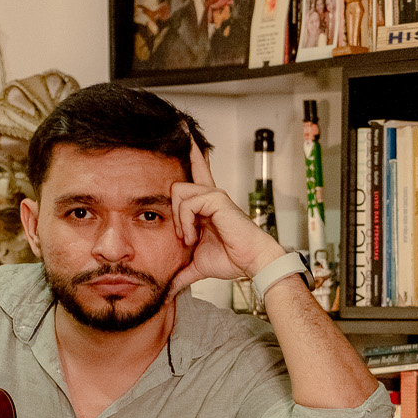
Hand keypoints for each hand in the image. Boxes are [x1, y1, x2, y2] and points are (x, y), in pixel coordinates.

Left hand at [168, 149, 284, 291]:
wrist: (251, 263)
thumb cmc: (231, 259)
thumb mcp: (196, 264)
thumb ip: (180, 271)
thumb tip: (166, 290)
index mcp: (205, 204)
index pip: (194, 171)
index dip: (190, 150)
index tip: (183, 128)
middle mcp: (209, 194)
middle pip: (176, 184)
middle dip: (173, 212)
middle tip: (185, 236)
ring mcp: (213, 195)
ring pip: (178, 194)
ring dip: (179, 221)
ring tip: (190, 239)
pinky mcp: (217, 199)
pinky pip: (188, 203)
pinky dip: (186, 223)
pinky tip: (194, 236)